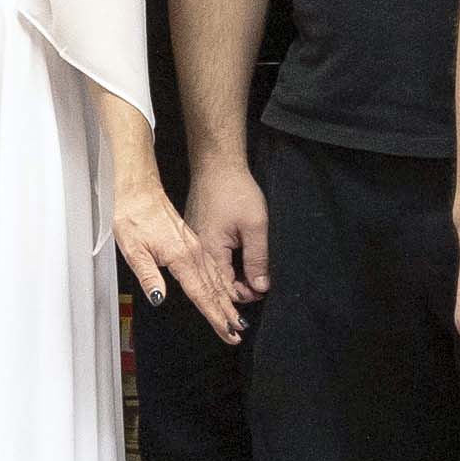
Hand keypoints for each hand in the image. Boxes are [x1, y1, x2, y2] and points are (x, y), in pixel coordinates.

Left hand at [113, 183, 241, 340]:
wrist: (139, 192)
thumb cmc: (133, 217)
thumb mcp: (133, 250)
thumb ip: (148, 276)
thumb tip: (158, 298)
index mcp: (181, 257)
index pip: (201, 294)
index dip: (214, 316)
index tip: (226, 332)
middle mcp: (193, 253)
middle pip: (214, 289)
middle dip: (227, 313)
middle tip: (238, 333)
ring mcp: (195, 247)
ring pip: (217, 278)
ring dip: (227, 300)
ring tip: (237, 318)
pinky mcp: (193, 242)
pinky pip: (213, 267)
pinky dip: (222, 283)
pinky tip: (225, 290)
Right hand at [186, 156, 269, 300]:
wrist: (217, 166)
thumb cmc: (235, 190)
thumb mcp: (255, 226)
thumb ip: (258, 260)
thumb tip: (260, 287)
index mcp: (210, 252)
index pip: (226, 289)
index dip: (246, 295)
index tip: (263, 291)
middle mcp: (198, 251)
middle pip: (219, 283)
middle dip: (241, 288)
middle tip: (261, 284)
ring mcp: (196, 243)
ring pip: (216, 271)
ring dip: (234, 276)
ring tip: (253, 274)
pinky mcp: (198, 234)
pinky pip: (212, 258)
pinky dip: (226, 263)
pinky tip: (240, 260)